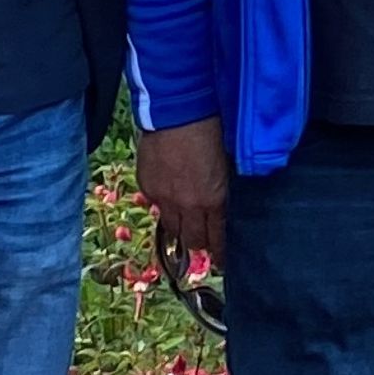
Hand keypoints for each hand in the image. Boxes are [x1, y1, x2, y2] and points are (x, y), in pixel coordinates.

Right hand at [137, 117, 229, 269]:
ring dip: (181, 232)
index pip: (218, 238)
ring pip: (172, 229)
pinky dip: (165, 208)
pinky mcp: (147, 186)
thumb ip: (221, 192)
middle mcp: (188, 205)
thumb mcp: (226, 167)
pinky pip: (156, 207)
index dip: (221, 253)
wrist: (178, 112)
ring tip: (186, 232)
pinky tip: (170, 202)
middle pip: (193, 241)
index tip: (223, 262)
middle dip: (200, 246)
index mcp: (214, 200)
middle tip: (204, 247)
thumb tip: (221, 207)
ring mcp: (164, 198)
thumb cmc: (211, 132)